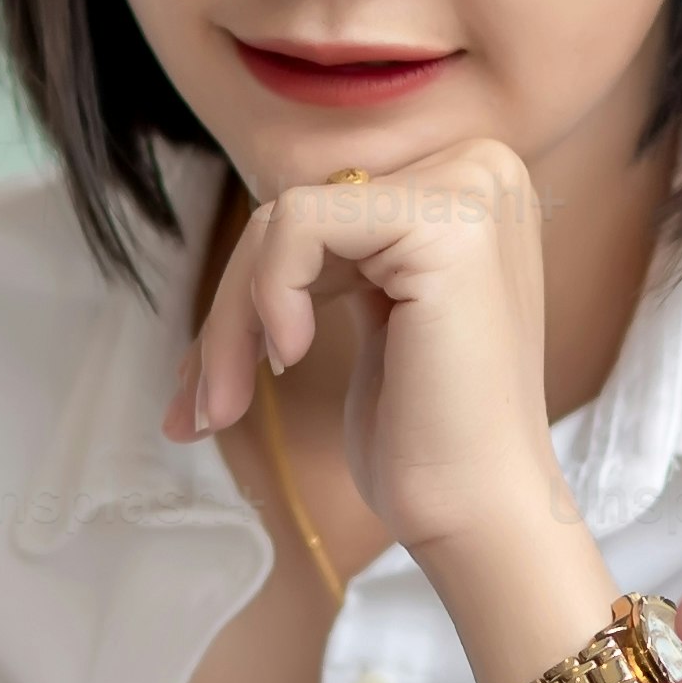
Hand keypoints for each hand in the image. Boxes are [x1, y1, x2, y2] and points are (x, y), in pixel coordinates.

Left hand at [166, 137, 586, 589]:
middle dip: (230, 312)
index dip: (252, 292)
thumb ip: (332, 261)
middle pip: (296, 211)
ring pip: (285, 218)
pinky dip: (269, 295)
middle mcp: (480, 169)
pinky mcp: (446, 220)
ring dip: (231, 322)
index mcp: (469, 188)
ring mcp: (471, 187)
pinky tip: (292, 357)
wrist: (481, 513)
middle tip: (200, 408)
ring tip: (224, 405)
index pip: (320, 210)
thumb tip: (236, 253)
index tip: (213, 380)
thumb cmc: (428, 439)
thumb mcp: (380, 319)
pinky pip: (301, 223)